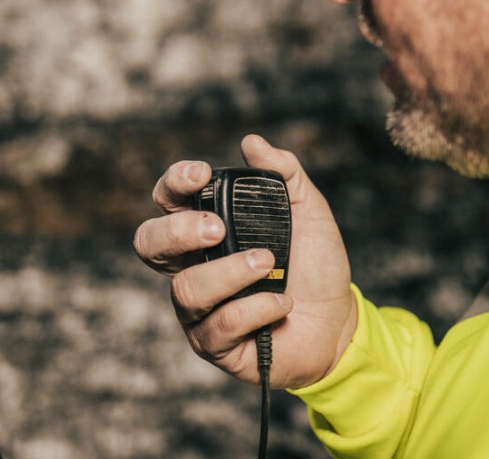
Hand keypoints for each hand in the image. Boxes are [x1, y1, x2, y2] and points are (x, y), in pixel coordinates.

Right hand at [133, 134, 356, 388]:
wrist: (339, 322)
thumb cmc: (315, 265)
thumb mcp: (308, 210)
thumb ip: (284, 174)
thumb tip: (251, 143)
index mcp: (206, 230)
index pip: (168, 201)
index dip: (174, 183)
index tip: (202, 174)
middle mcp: (193, 266)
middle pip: (148, 244)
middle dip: (178, 231)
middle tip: (218, 228)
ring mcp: (199, 309)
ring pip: (186, 289)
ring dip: (230, 272)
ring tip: (269, 264)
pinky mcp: (215, 345)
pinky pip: (219, 326)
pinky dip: (256, 309)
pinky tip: (283, 303)